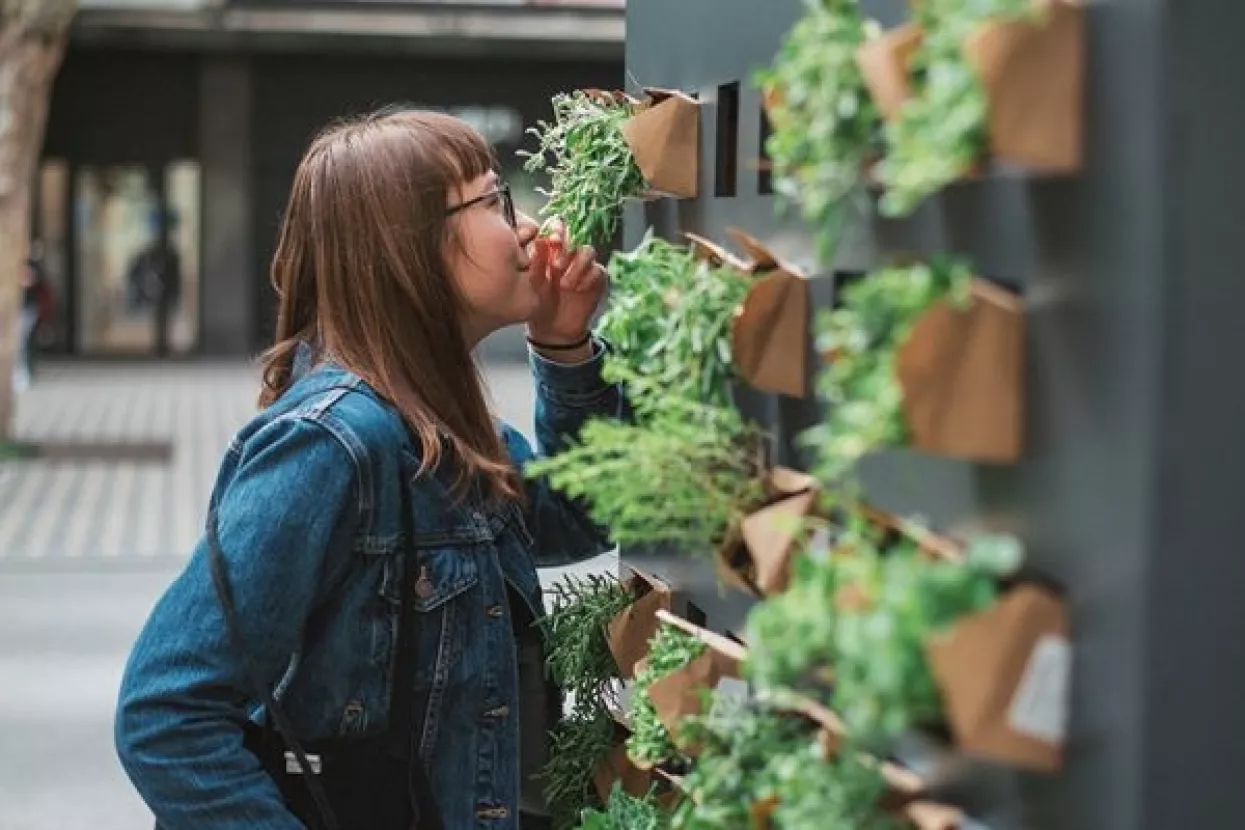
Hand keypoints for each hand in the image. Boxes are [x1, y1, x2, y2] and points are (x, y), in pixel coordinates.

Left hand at [525, 220, 606, 346]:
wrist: (554, 328)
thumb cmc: (541, 303)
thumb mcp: (535, 284)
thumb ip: (537, 262)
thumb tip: (540, 240)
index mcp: (553, 251)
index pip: (558, 231)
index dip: (558, 229)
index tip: (553, 239)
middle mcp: (570, 255)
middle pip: (576, 239)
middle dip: (567, 250)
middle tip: (556, 267)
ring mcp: (585, 266)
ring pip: (588, 252)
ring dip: (577, 266)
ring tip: (565, 285)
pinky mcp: (597, 279)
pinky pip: (598, 270)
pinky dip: (588, 279)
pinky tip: (577, 290)